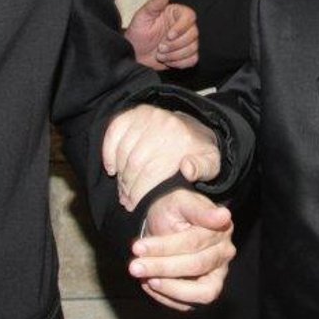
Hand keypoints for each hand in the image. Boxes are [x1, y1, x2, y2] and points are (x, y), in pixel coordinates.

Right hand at [103, 104, 220, 209]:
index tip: (136, 206)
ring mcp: (148, 116)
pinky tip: (112, 168)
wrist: (193, 128)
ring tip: (123, 190)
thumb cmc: (197, 153)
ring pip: (124, 152)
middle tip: (127, 201)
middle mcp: (165, 124)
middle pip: (136, 164)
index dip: (142, 193)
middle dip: (129, 187)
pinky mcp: (135, 113)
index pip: (154, 172)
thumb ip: (203, 169)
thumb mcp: (210, 164)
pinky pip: (114, 133)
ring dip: (120, 175)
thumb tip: (187, 169)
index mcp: (183, 139)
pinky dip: (108, 152)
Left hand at [124, 0, 199, 70]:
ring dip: (175, 55)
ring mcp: (186, 42)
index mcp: (175, 14)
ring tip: (160, 54)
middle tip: (160, 47)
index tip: (169, 35)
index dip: (182, 27)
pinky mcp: (186, 55)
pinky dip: (180, 62)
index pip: (190, 17)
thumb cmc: (137, 33)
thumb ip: (154, 4)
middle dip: (175, 44)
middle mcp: (184, 27)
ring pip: (194, 48)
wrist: (134, 53)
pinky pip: (193, 59)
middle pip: (194, 34)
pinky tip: (168, 60)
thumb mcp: (142, 16)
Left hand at [130, 189, 233, 310]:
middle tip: (134, 266)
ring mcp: (217, 275)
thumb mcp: (181, 202)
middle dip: (162, 267)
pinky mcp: (204, 291)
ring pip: (202, 293)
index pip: (193, 243)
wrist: (166, 220)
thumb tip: (224, 216)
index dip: (165, 247)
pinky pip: (190, 304)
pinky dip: (167, 297)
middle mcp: (223, 254)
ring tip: (146, 279)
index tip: (136, 247)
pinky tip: (149, 283)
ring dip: (171, 289)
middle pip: (197, 266)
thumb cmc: (174, 210)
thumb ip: (199, 210)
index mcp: (220, 230)